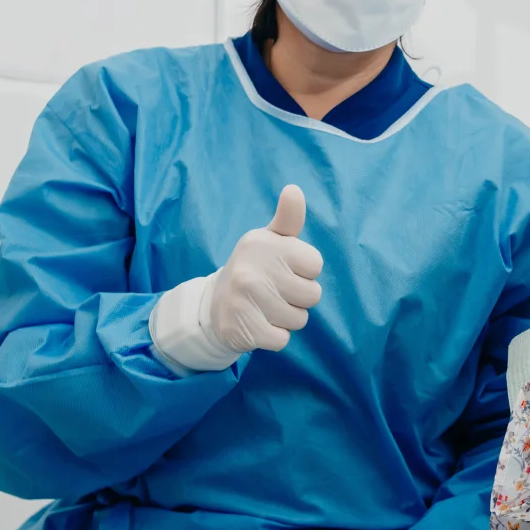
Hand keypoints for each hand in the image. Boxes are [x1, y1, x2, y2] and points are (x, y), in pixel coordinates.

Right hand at [148, 185, 323, 372]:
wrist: (214, 306)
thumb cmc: (255, 268)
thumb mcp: (270, 240)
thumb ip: (288, 218)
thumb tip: (294, 190)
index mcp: (263, 244)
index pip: (315, 264)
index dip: (304, 271)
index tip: (284, 269)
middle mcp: (252, 269)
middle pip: (312, 295)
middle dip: (298, 298)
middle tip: (274, 292)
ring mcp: (246, 300)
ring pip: (299, 319)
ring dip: (287, 318)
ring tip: (266, 307)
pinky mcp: (244, 328)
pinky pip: (283, 340)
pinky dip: (275, 337)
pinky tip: (259, 324)